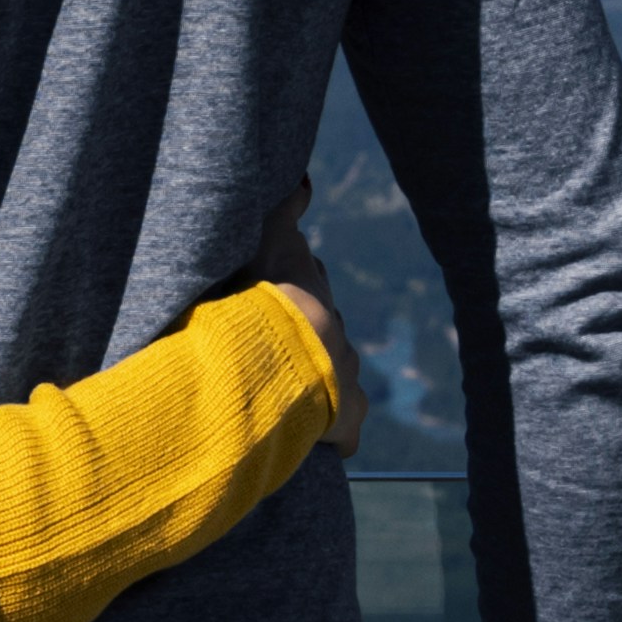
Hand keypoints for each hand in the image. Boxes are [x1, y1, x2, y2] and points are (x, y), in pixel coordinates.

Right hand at [252, 183, 373, 455]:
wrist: (287, 357)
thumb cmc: (271, 298)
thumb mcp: (272, 240)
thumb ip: (285, 208)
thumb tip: (307, 178)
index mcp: (314, 296)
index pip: (310, 286)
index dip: (293, 292)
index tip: (277, 296)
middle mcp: (336, 334)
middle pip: (324, 333)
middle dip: (308, 342)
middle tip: (274, 353)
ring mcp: (346, 375)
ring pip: (336, 380)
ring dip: (316, 390)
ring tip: (284, 402)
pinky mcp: (350, 417)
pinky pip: (344, 431)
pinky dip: (334, 437)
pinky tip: (316, 444)